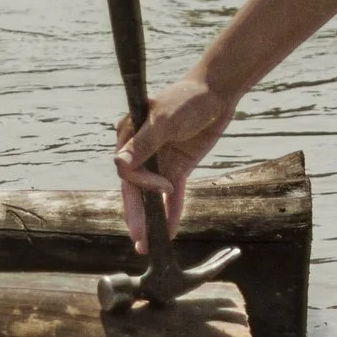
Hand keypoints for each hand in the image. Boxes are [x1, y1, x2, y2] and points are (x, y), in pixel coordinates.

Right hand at [115, 75, 235, 252]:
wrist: (216, 92)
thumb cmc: (187, 98)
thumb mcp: (164, 120)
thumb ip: (143, 144)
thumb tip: (119, 164)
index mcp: (128, 136)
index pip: (127, 171)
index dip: (142, 184)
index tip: (163, 186)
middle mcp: (141, 151)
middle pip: (135, 189)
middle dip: (137, 215)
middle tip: (138, 239)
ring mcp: (160, 160)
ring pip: (152, 196)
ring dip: (151, 219)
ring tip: (147, 244)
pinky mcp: (178, 167)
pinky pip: (172, 195)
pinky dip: (171, 212)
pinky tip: (168, 232)